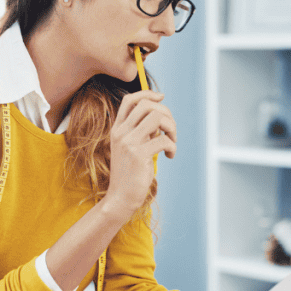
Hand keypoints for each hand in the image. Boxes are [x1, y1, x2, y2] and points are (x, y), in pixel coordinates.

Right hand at [103, 91, 176, 217]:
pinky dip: (172, 146)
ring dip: (172, 127)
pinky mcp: (138, 155)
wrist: (120, 197)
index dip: (148, 93)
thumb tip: (161, 116)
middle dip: (166, 113)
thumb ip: (141, 131)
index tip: (161, 98)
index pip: (130, 100)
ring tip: (172, 141)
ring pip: (157, 118)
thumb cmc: (129, 173)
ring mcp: (128, 143)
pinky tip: (170, 155)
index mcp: (117, 128)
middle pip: (147, 105)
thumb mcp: (130, 147)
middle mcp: (121, 132)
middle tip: (170, 130)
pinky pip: (164, 139)